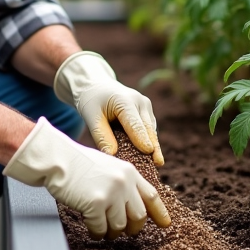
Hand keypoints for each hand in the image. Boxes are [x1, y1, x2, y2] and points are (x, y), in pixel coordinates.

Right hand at [3, 118, 170, 239]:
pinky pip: (101, 229)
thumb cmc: (78, 164)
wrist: (57, 159)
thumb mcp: (108, 167)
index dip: (159, 213)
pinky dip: (96, 232)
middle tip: (121, 230)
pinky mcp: (96, 203)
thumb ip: (123, 183)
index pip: (152, 196)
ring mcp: (111, 192)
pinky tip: (91, 227)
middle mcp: (124, 182)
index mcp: (129, 172)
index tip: (165, 224)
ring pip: (120, 226)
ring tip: (102, 228)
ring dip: (111, 232)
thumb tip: (133, 207)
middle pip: (139, 216)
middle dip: (132, 228)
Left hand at [53, 51, 164, 165]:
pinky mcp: (147, 113)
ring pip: (151, 130)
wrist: (97, 86)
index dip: (142, 139)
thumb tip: (112, 155)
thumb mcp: (91, 117)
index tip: (149, 152)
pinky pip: (149, 130)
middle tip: (158, 164)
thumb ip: (101, 136)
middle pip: (148, 128)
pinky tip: (149, 157)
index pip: (135, 123)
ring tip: (156, 164)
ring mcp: (146, 107)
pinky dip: (149, 142)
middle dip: (153, 146)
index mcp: (125, 100)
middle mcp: (140, 102)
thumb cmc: (92, 101)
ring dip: (153, 146)